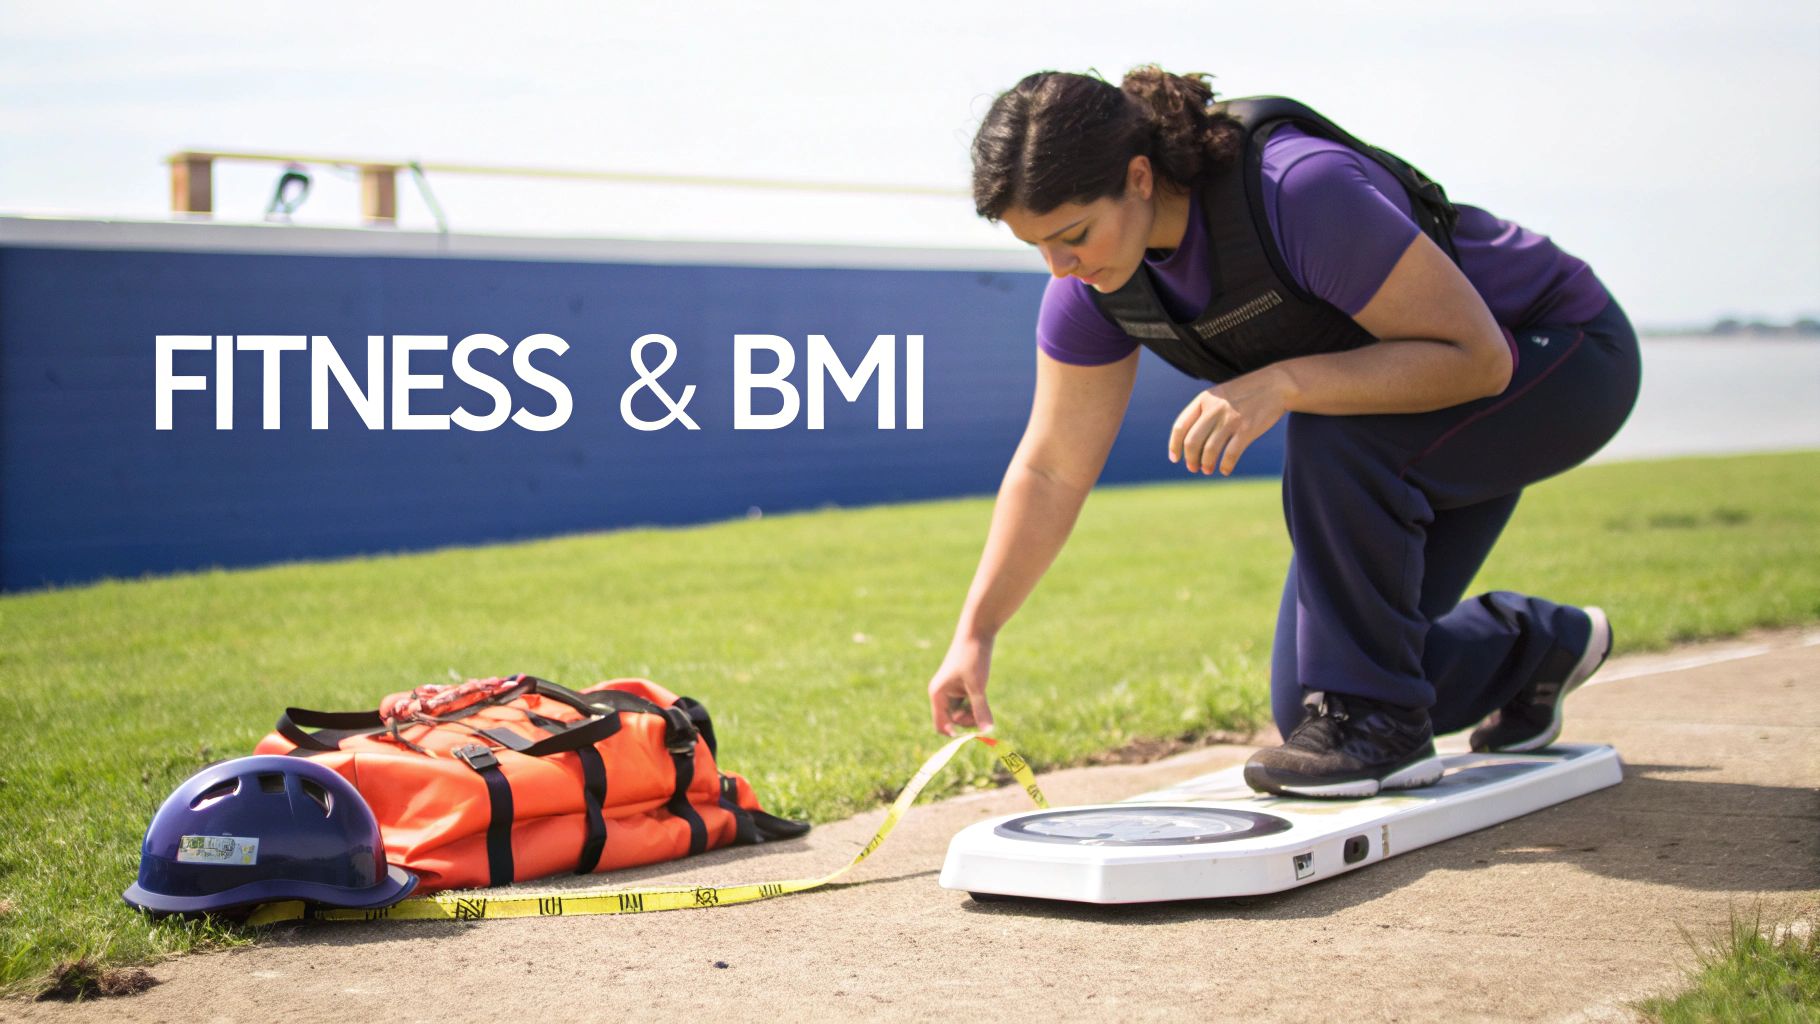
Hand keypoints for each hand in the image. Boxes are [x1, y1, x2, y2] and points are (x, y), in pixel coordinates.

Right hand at [927, 636, 994, 735]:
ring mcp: (952, 691)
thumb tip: (988, 731)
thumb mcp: (978, 686)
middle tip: (982, 708)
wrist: (978, 631)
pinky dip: (976, 704)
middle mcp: (942, 694)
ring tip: (982, 696)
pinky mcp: (962, 686)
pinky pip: (968, 704)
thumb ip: (981, 709)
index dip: (955, 733)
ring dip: (974, 712)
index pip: (941, 725)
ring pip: (962, 714)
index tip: (974, 732)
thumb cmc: (973, 656)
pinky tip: (982, 691)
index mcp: (938, 694)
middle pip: (953, 722)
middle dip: (968, 720)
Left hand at [1168, 366, 1290, 475]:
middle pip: (1192, 442)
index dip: (1175, 445)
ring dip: (1206, 464)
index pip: (1180, 426)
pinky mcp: (1247, 430)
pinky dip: (1226, 466)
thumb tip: (1190, 442)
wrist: (1277, 384)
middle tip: (1193, 468)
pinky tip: (1225, 470)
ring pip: (1210, 450)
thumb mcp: (1220, 395)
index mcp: (1204, 399)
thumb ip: (1204, 412)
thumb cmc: (1246, 392)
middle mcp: (1214, 409)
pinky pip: (1231, 454)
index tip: (1175, 458)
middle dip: (1190, 459)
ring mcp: (1231, 419)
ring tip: (1207, 470)